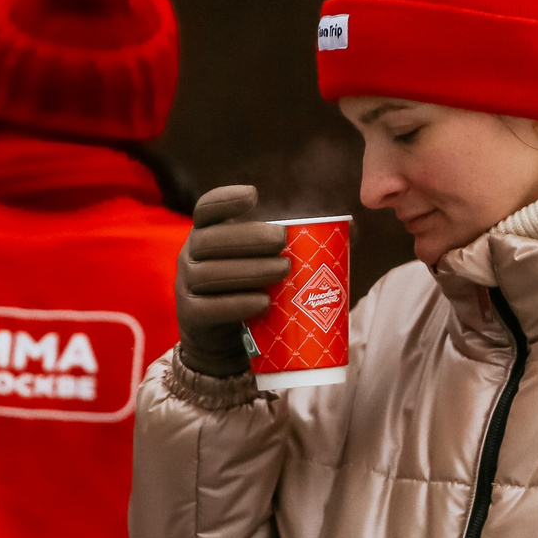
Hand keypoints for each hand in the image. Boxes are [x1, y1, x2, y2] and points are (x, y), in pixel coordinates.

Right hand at [177, 186, 290, 377]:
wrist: (223, 342)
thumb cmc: (250, 290)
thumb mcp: (264, 263)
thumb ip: (297, 245)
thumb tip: (350, 228)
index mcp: (207, 234)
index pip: (206, 209)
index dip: (226, 200)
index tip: (255, 196)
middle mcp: (190, 255)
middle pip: (211, 240)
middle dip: (249, 237)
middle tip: (283, 241)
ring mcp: (186, 286)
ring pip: (212, 273)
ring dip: (250, 269)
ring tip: (284, 270)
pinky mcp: (192, 317)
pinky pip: (210, 308)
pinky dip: (238, 303)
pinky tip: (263, 301)